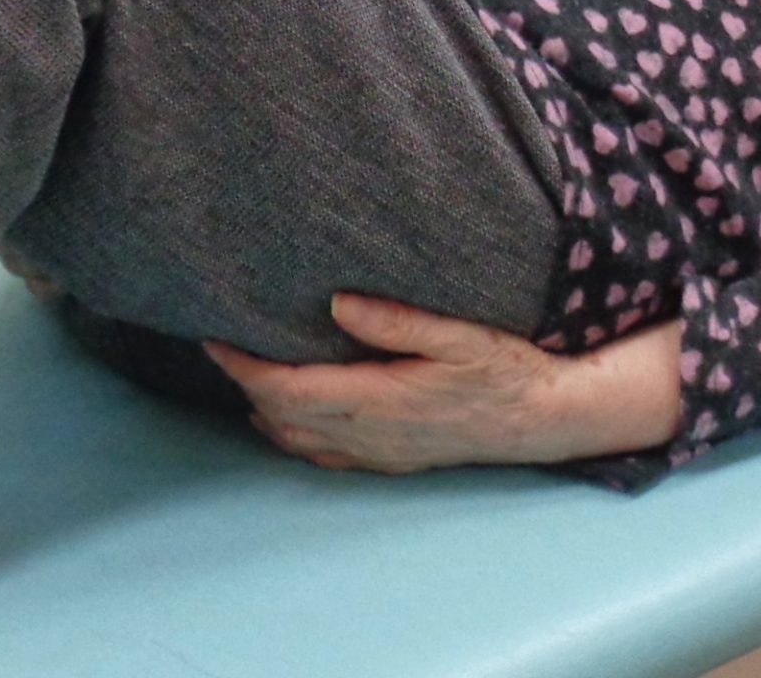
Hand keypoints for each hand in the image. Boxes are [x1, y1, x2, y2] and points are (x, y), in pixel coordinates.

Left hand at [204, 294, 681, 473]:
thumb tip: (334, 302)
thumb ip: (395, 320)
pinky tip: (284, 420)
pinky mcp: (394, 459)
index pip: (287, 388)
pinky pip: (326, 455)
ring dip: (263, 410)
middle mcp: (371, 434)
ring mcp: (381, 452)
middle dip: (243, 382)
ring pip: (298, 441)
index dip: (243, 367)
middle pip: (282, 415)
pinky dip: (293, 436)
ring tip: (241, 374)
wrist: (546, 418)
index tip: (214, 335)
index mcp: (379, 400)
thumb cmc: (507, 368)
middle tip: (218, 342)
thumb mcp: (459, 333)